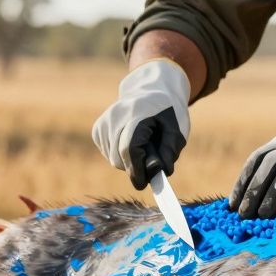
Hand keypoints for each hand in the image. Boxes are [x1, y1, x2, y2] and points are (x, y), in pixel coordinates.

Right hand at [92, 59, 191, 189]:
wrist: (152, 90)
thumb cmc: (168, 112)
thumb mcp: (177, 130)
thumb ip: (169, 152)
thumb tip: (157, 173)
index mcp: (136, 113)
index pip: (129, 148)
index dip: (136, 170)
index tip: (143, 184)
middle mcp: (115, 115)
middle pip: (119, 156)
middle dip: (135, 166)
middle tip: (152, 164)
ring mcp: (104, 121)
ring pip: (113, 157)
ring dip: (129, 161)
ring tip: (144, 146)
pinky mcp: (98, 128)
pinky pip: (108, 153)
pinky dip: (120, 155)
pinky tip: (131, 142)